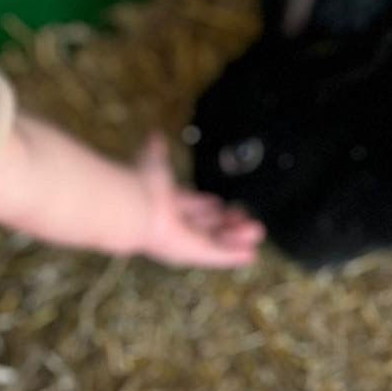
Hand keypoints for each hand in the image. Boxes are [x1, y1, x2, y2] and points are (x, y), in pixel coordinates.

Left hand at [132, 133, 265, 267]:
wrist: (134, 207)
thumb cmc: (141, 184)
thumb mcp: (152, 161)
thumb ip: (156, 151)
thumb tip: (154, 135)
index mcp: (166, 204)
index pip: (190, 206)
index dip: (205, 205)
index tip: (218, 202)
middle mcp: (175, 224)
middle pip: (205, 226)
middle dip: (225, 222)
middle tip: (244, 217)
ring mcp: (184, 241)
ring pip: (215, 240)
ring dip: (235, 237)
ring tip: (256, 231)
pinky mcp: (193, 252)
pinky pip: (217, 255)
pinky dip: (233, 255)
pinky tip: (251, 254)